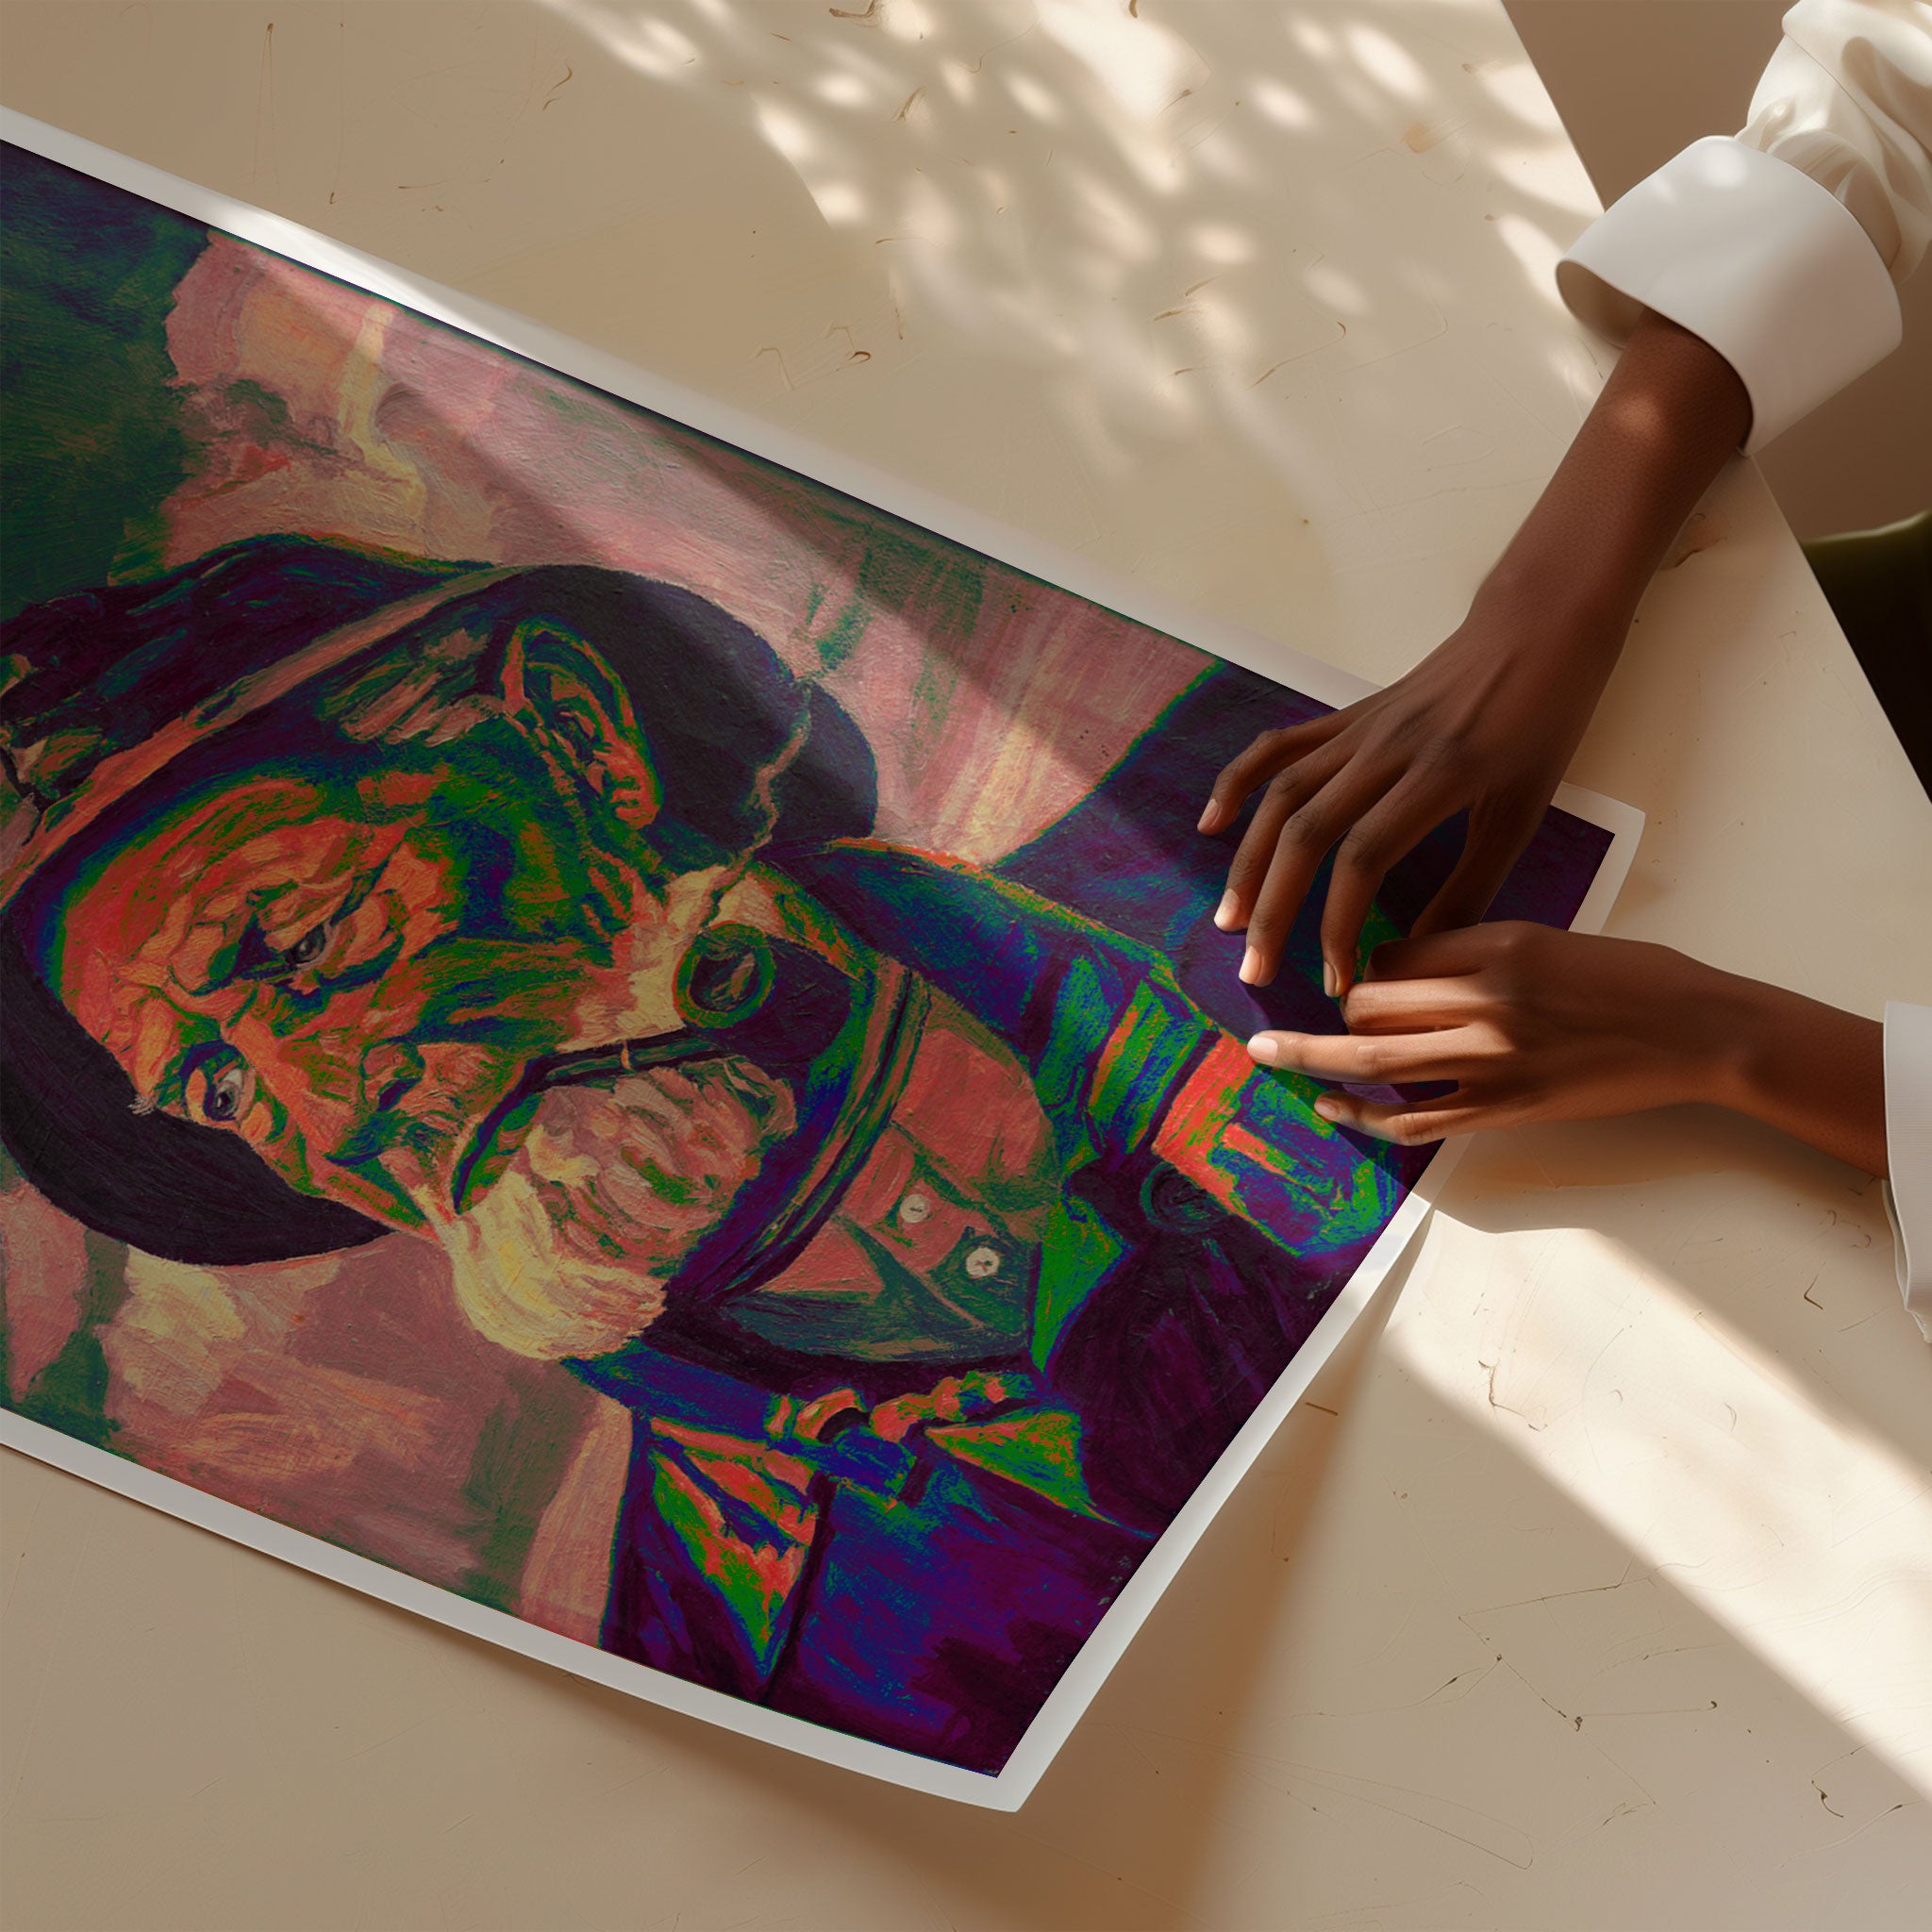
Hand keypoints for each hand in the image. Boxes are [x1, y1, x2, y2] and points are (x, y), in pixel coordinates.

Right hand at [1200, 591, 1620, 992]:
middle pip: (1306, 833)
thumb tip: (1421, 953)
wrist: (1535, 628)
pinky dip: (1238, 783)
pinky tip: (1211, 824)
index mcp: (1439, 775)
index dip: (1338, 925)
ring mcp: (1358, 728)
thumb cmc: (1541, 722)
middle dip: (1274, 909)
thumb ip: (1472, 886)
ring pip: (1282, 796)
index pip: (1363, 859)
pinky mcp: (1346, 715)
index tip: (1337, 981)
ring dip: (1248, 863)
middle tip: (1256, 970)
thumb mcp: (1523, 812)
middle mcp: (1386, 749)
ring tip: (1229, 919)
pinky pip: (1279, 748)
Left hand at [1247, 923, 1886, 1176]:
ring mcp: (1492, 1062)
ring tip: (1264, 1057)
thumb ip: (1472, 950)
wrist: (1697, 1032)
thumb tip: (1397, 967)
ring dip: (1311, 1058)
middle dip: (1334, 1012)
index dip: (1367, 966)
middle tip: (1304, 1018)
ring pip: (1374, 1060)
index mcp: (1496, 944)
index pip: (1392, 952)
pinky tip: (1328, 1106)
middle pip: (1369, 1002)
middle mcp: (1485, 1001)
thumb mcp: (1544, 938)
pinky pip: (1412, 1119)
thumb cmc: (1631, 977)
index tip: (1362, 977)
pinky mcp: (1504, 1110)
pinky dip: (1361, 1114)